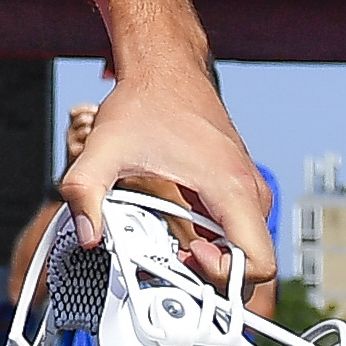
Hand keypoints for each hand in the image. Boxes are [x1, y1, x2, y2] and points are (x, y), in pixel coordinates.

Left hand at [60, 67, 273, 308]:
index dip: (224, 277)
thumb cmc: (147, 101)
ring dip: (213, 260)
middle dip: (215, 276)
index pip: (259, 264)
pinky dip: (214, 242)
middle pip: (254, 264)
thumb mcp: (105, 149)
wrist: (165, 67)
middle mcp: (249, 191)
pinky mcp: (238, 187)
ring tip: (173, 246)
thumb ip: (85, 193)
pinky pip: (238, 230)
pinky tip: (181, 232)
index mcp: (231, 188)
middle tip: (174, 259)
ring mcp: (247, 189)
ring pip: (248, 248)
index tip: (187, 256)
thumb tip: (87, 236)